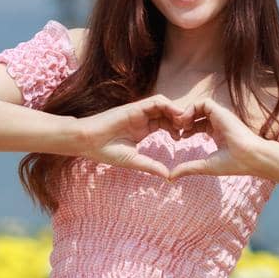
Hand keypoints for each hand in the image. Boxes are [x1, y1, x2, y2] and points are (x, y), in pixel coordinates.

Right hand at [73, 95, 199, 179]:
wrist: (88, 141)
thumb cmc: (106, 152)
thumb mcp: (134, 161)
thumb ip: (151, 166)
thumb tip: (168, 176)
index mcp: (143, 129)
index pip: (166, 124)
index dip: (177, 129)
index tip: (184, 139)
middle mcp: (143, 118)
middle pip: (168, 114)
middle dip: (180, 120)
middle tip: (190, 130)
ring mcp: (139, 111)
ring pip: (164, 106)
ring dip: (176, 112)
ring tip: (185, 123)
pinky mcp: (135, 107)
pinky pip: (155, 101)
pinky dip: (168, 106)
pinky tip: (176, 115)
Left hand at [166, 96, 267, 180]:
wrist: (250, 157)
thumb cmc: (233, 163)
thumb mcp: (205, 166)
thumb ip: (187, 168)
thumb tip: (170, 177)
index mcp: (217, 132)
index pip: (198, 125)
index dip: (186, 129)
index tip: (179, 138)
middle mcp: (218, 122)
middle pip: (196, 114)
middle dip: (184, 120)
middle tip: (175, 130)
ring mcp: (220, 116)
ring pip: (198, 106)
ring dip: (186, 113)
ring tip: (180, 125)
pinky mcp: (221, 111)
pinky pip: (203, 102)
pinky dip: (192, 109)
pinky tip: (186, 122)